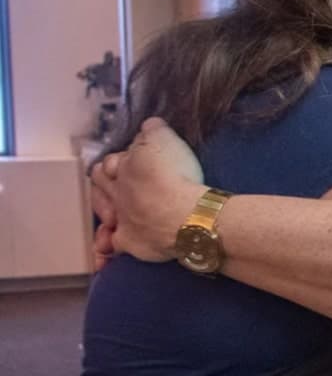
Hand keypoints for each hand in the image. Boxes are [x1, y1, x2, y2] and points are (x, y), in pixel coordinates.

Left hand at [89, 117, 207, 262]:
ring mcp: (122, 219)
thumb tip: (149, 124)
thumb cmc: (175, 176)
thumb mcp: (164, 140)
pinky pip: (113, 246)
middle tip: (113, 182)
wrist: (186, 216)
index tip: (132, 159)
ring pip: (103, 214)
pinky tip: (107, 251)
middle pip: (101, 185)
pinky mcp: (131, 243)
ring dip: (104, 213)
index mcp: (123, 166)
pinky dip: (108, 247)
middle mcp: (118, 192)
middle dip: (104, 183)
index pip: (111, 160)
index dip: (120, 159)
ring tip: (110, 215)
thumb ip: (153, 129)